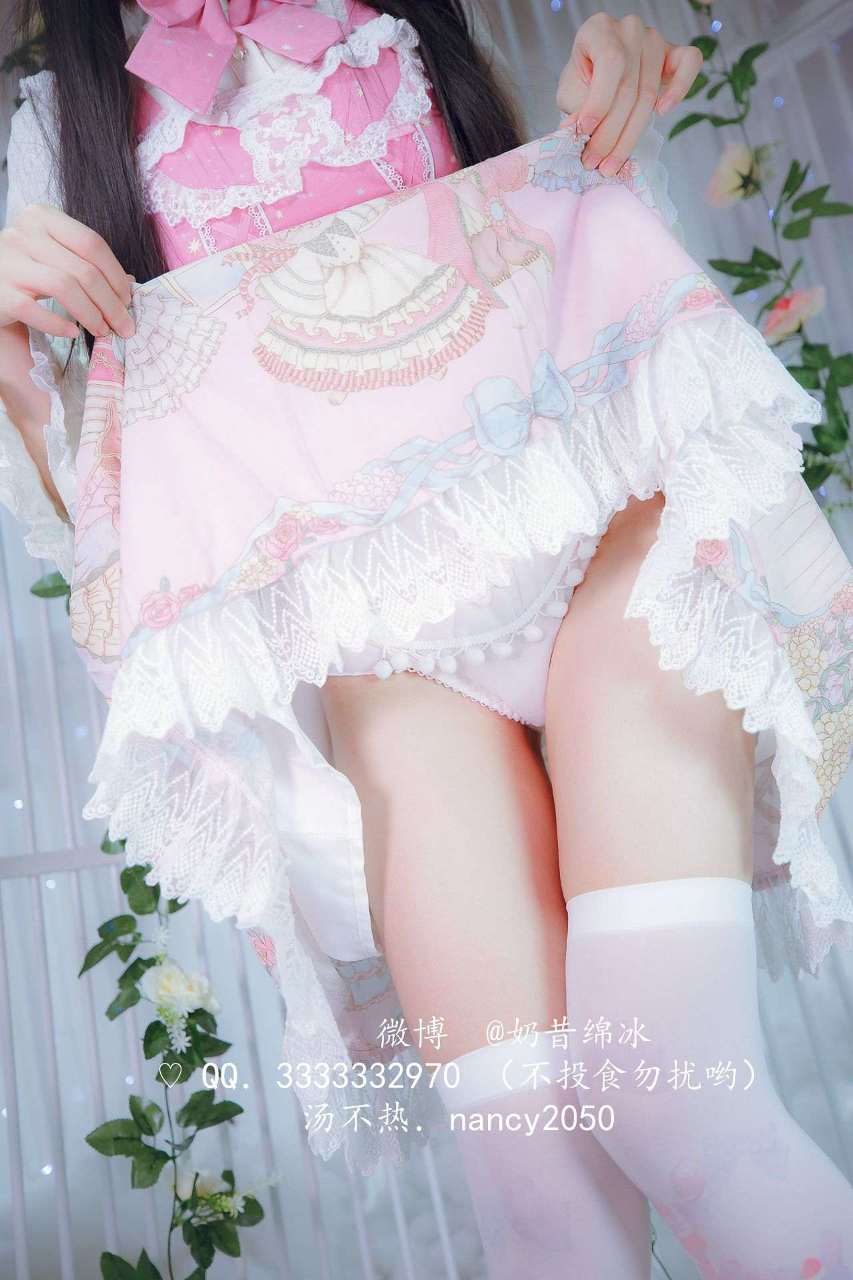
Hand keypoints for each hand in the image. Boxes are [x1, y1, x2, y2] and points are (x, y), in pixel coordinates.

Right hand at [0, 204, 134, 339]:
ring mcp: (9, 261)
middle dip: (111, 303)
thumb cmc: (25, 268)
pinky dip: (58, 324)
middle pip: (83, 269)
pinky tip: (73, 332)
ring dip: (91, 314)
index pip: (92, 243)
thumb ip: (87, 263)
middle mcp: (24, 233)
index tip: (128, 300)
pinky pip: (34, 310)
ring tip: (102, 330)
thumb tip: (130, 282)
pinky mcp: (0, 291)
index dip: (116, 275)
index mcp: (42, 217)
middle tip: (123, 325)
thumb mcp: (55, 256)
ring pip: (64, 286)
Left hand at [556, 12, 703, 175]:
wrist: (599, 71)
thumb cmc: (584, 80)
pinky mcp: (674, 52)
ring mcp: (655, 39)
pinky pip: (689, 64)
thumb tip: (574, 133)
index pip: (610, 63)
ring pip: (649, 93)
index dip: (599, 101)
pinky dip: (679, 89)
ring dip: (630, 135)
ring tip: (611, 163)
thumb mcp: (571, 92)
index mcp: (599, 30)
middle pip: (629, 87)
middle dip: (610, 133)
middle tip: (597, 164)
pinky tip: (662, 111)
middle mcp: (630, 29)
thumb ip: (575, 108)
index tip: (584, 133)